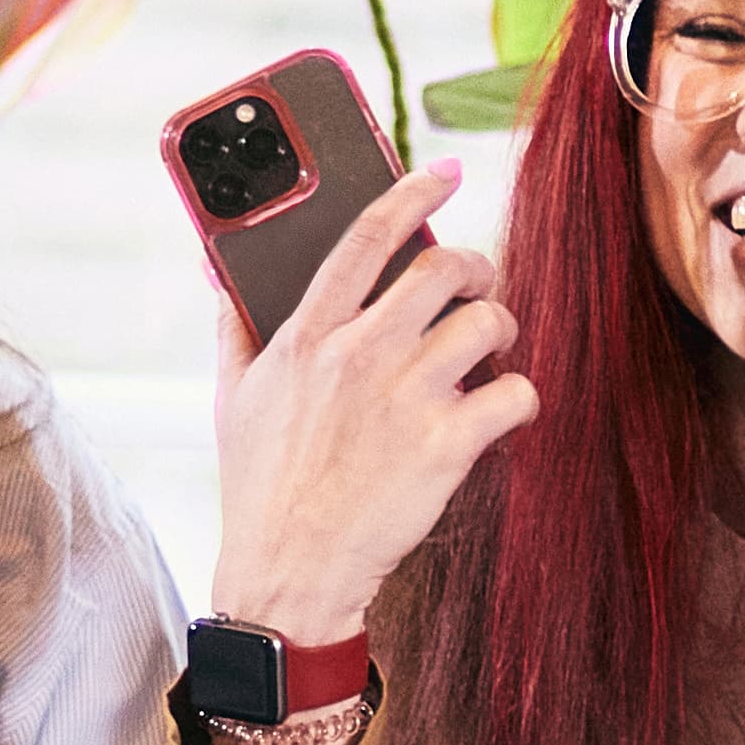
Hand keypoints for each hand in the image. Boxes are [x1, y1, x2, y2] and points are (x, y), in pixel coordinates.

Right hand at [212, 156, 532, 651]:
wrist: (288, 573)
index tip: (444, 171)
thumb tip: (223, 274)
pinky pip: (516, 393)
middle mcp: (360, 355)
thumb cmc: (261, 491)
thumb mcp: (232, 400)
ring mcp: (407, 399)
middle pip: (444, 268)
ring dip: (500, 328)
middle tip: (475, 287)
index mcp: (307, 336)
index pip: (365, 238)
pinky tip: (502, 411)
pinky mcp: (447, 448)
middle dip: (474, 268)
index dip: (412, 194)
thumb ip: (236, 328)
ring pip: (489, 321)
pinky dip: (521, 397)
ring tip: (488, 352)